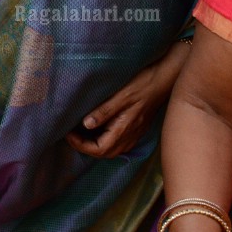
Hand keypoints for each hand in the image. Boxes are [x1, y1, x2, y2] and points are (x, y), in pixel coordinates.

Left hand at [68, 43, 186, 157]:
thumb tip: (86, 124)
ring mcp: (134, 133)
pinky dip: (103, 139)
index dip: (80, 145)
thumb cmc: (143, 84)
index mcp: (124, 129)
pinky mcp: (136, 128)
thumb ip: (104, 111)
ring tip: (79, 131)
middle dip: (84, 146)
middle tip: (70, 133)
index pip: (98, 149)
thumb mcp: (120, 95)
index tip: (67, 132)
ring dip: (93, 144)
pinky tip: (95, 127)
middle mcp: (130, 136)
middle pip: (104, 152)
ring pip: (111, 148)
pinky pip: (117, 141)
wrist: (165, 79)